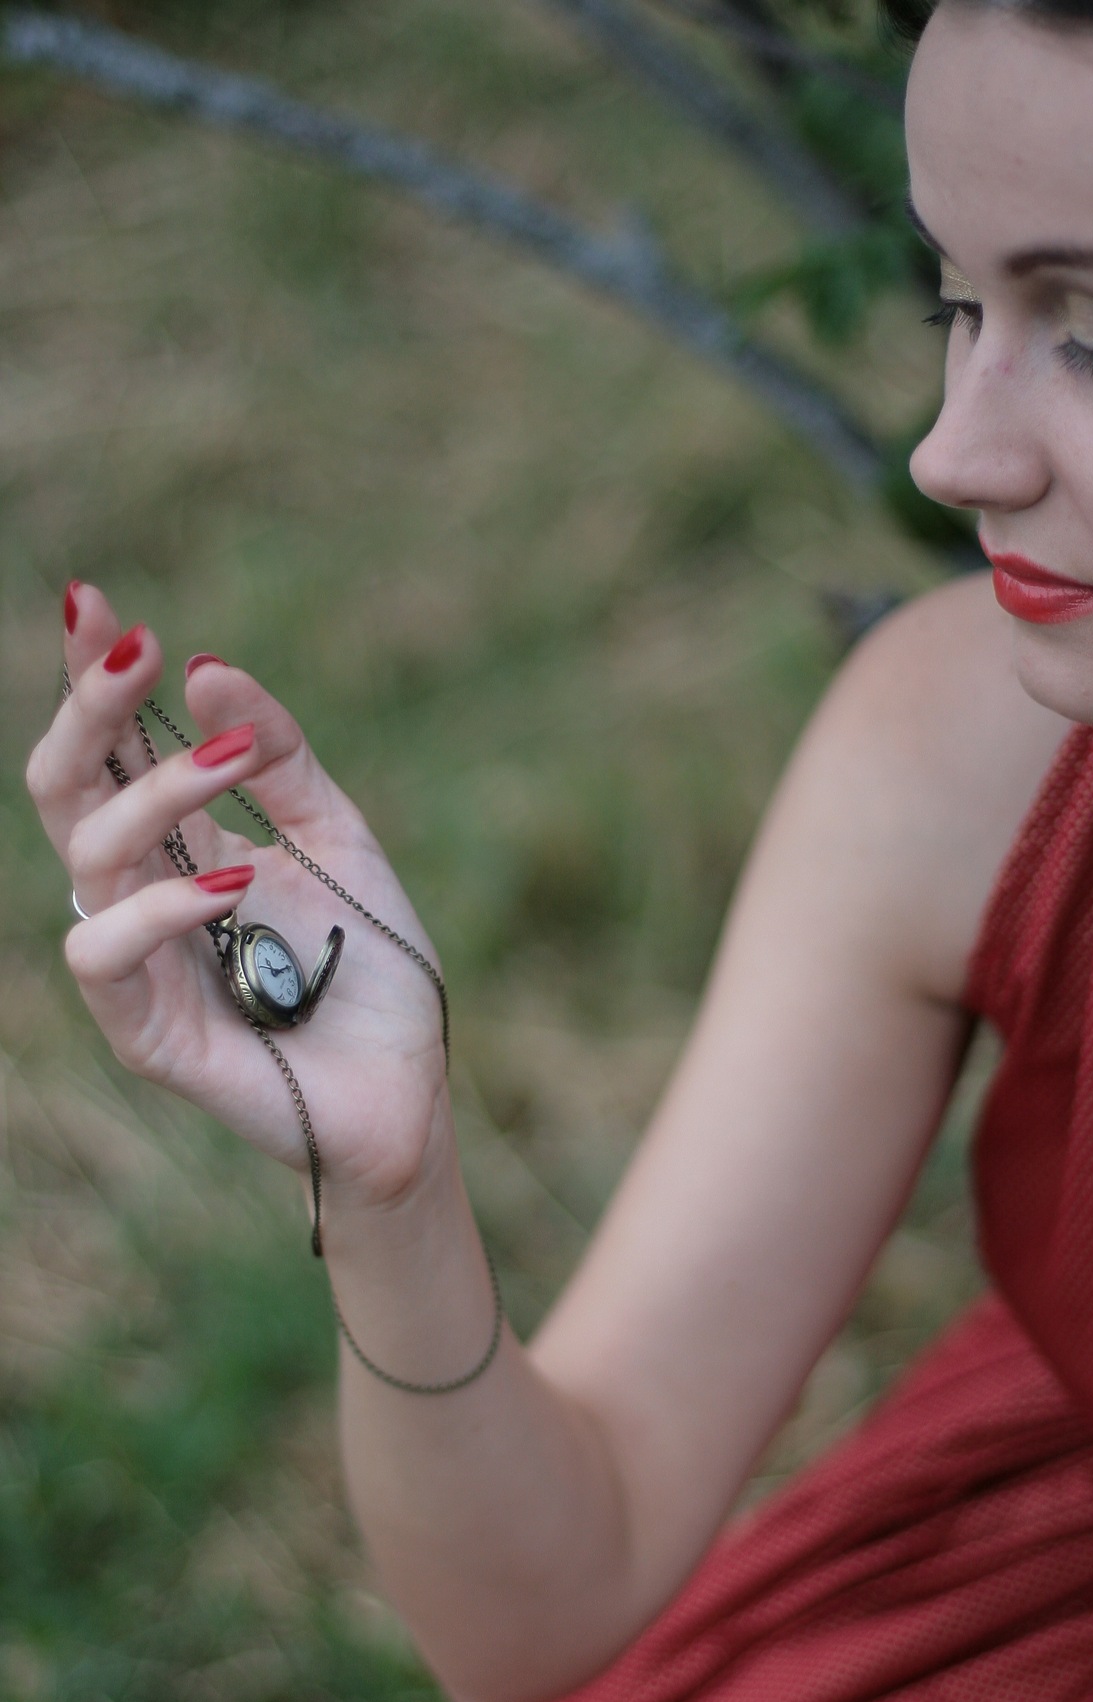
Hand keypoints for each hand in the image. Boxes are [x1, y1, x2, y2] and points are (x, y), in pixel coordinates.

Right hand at [26, 582, 451, 1209]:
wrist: (409, 1091)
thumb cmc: (372, 971)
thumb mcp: (338, 839)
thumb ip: (279, 757)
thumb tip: (205, 665)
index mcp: (178, 846)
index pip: (111, 750)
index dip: (93, 677)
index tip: (98, 602)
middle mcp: (141, 896)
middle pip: (66, 788)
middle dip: (87, 708)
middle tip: (134, 648)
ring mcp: (137, 964)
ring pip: (89, 854)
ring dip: (159, 789)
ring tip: (231, 759)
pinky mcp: (144, 1030)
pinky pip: (106, 949)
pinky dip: (162, 903)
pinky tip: (232, 877)